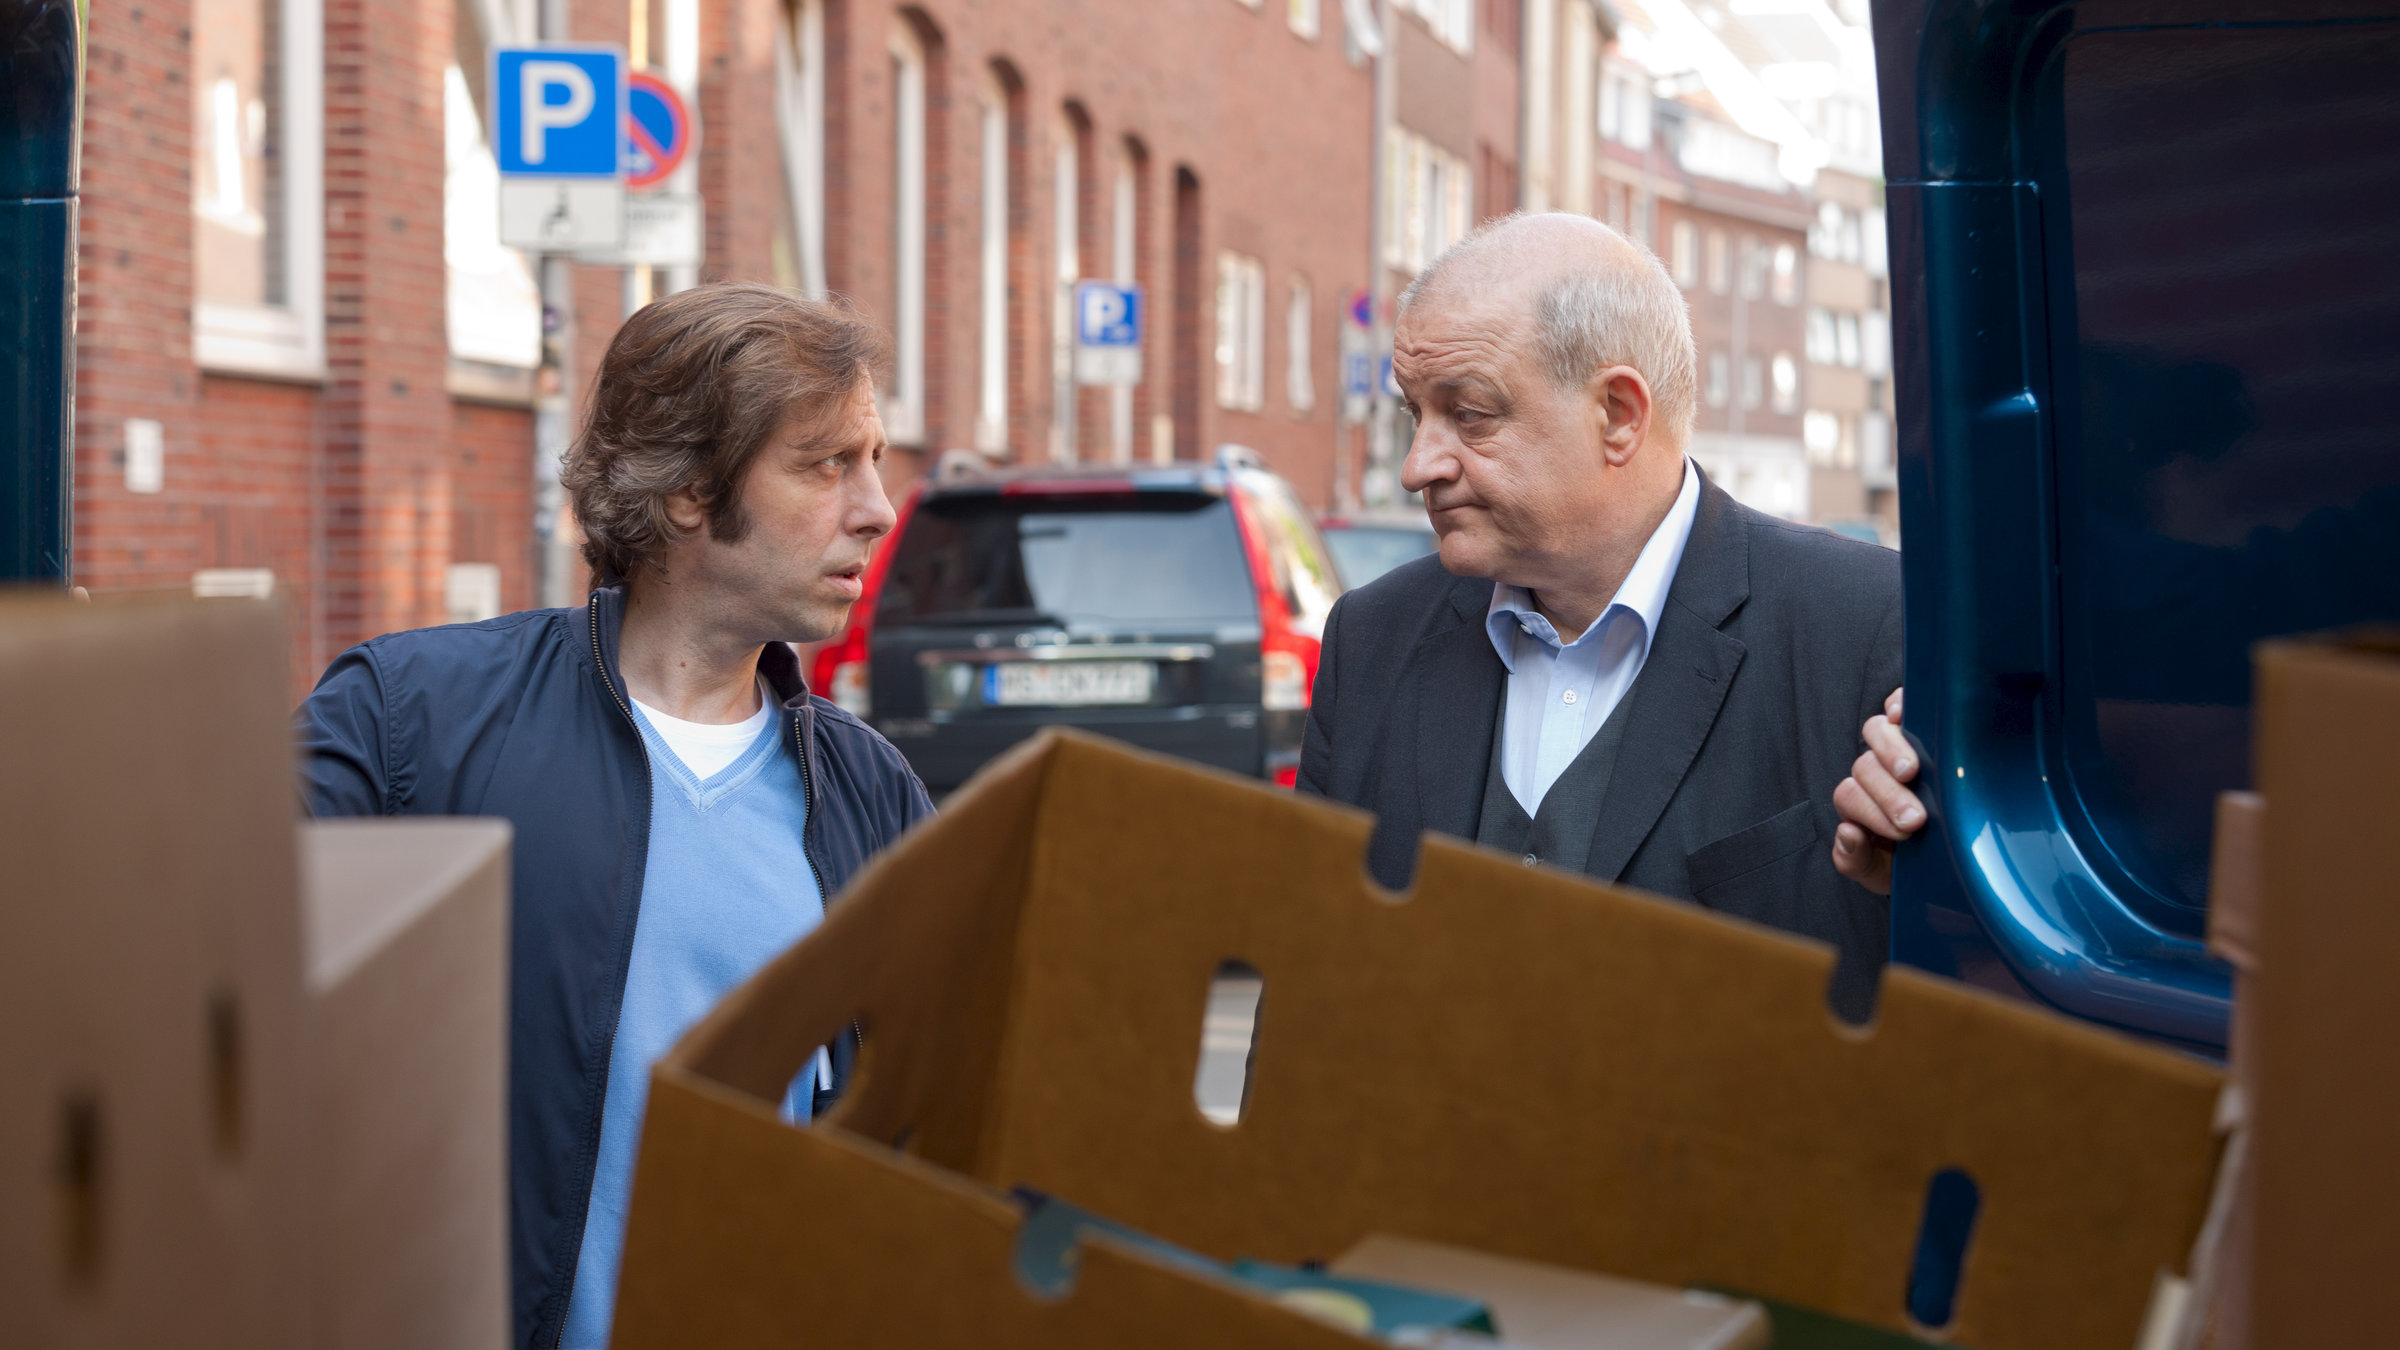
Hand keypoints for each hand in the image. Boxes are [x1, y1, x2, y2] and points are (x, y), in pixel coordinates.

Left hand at [1832, 687, 1922, 895]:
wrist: (1956, 855)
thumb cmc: (1917, 860)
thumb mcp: (1884, 873)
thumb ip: (1855, 861)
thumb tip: (1847, 833)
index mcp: (1860, 802)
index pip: (1849, 795)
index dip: (1870, 811)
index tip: (1905, 832)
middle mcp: (1873, 770)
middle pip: (1865, 766)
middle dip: (1888, 795)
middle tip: (1914, 819)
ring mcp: (1895, 744)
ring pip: (1877, 731)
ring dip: (1892, 750)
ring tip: (1912, 772)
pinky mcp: (1921, 723)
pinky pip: (1899, 702)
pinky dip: (1898, 702)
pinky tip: (1905, 714)